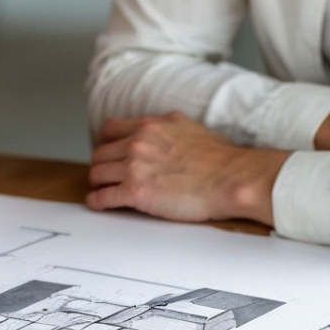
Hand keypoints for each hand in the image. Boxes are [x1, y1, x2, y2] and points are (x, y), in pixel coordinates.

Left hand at [87, 113, 286, 224]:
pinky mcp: (136, 192)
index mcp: (150, 126)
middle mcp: (138, 143)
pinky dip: (96, 201)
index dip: (106, 143)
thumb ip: (166, 128)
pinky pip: (103, 197)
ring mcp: (135, 167)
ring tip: (101, 189)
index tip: (108, 152)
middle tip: (105, 175)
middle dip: (102, 164)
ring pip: (97, 173)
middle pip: (100, 153)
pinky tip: (97, 204)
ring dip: (98, 183)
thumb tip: (161, 131)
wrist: (232, 179)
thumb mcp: (188, 128)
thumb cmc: (220, 159)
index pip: (111, 129)